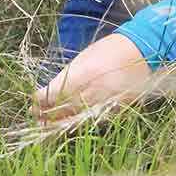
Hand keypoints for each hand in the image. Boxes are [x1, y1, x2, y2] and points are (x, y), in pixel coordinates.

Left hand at [34, 33, 152, 123]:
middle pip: (66, 109)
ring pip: (80, 118)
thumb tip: (50, 91)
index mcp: (86, 74)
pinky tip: (70, 122)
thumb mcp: (85, 58)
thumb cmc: (110, 50)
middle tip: (35, 116)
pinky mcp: (118, 110)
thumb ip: (69, 76)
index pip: (58, 92)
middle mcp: (97, 91)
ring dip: (62, 122)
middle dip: (49, 114)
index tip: (33, 100)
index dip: (43, 99)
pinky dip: (80, 121)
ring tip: (48, 125)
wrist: (142, 51)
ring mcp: (108, 102)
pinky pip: (95, 119)